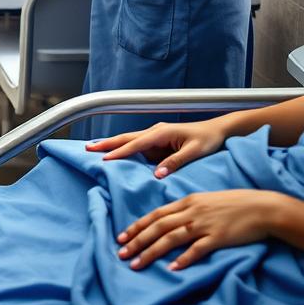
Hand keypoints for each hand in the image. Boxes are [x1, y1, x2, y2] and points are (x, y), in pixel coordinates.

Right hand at [86, 119, 228, 176]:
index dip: (120, 152)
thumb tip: (157, 174)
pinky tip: (115, 151)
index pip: (136, 144)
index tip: (105, 159)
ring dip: (112, 144)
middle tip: (88, 148)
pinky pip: (137, 146)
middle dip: (107, 143)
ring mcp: (155, 136)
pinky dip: (123, 147)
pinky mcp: (158, 141)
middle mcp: (155, 132)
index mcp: (162, 133)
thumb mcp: (195, 152)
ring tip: (94, 148)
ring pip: (129, 140)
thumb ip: (175, 162)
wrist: (218, 130)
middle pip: (126, 138)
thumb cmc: (208, 140)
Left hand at [117, 190, 290, 270]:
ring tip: (137, 264)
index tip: (121, 237)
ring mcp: (203, 224)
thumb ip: (185, 209)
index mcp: (185, 202)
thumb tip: (168, 219)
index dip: (136, 226)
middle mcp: (190, 212)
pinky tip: (172, 267)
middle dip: (137, 240)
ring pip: (171, 237)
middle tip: (122, 253)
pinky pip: (197, 249)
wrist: (259, 207)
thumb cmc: (231, 204)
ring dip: (151, 251)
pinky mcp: (218, 237)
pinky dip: (183, 258)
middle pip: (157, 226)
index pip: (154, 214)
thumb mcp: (203, 200)